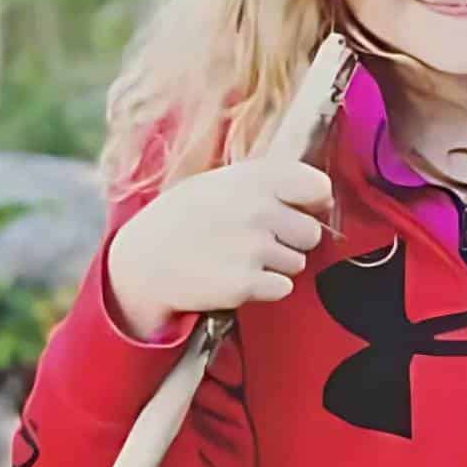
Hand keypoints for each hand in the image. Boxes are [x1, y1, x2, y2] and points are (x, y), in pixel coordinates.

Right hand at [107, 158, 332, 335]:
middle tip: (255, 241)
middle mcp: (258, 209)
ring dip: (275, 265)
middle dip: (291, 240)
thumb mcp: (220, 182)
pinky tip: (235, 277)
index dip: (314, 202)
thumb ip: (269, 183)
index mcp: (254, 178)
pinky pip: (283, 288)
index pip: (317, 186)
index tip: (301, 210)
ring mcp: (253, 248)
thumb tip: (323, 195)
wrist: (143, 262)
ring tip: (237, 258)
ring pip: (297, 262)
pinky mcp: (247, 284)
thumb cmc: (185, 219)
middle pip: (311, 233)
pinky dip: (265, 288)